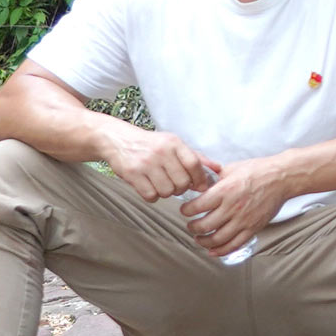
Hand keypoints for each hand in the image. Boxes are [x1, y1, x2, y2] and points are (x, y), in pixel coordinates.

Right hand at [99, 124, 220, 203]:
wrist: (117, 140)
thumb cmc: (149, 144)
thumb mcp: (173, 143)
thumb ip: (195, 157)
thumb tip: (218, 168)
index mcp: (173, 143)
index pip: (194, 163)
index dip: (200, 178)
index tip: (200, 186)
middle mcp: (161, 152)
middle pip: (182, 182)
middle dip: (181, 188)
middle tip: (175, 184)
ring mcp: (145, 163)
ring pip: (166, 191)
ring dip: (166, 193)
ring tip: (160, 184)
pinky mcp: (132, 174)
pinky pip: (150, 195)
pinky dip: (152, 196)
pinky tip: (149, 186)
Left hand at [180, 154, 292, 258]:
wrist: (282, 178)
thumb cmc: (259, 171)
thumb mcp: (233, 168)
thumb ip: (216, 178)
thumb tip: (202, 182)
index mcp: (225, 190)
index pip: (197, 206)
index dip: (187, 210)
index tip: (185, 210)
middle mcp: (232, 207)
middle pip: (204, 225)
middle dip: (193, 228)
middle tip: (191, 226)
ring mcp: (243, 220)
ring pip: (217, 239)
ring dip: (204, 241)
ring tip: (199, 238)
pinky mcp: (253, 228)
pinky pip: (234, 244)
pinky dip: (221, 251)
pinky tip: (213, 251)